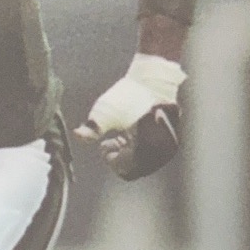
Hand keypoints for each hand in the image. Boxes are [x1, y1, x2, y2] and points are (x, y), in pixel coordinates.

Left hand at [76, 52, 185, 179]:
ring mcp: (169, 146)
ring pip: (144, 161)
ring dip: (129, 153)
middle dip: (120, 157)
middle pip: (136, 168)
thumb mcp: (106, 112)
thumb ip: (92, 129)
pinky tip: (128, 134)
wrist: (152, 78)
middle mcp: (163, 151)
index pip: (127, 171)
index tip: (104, 145)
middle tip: (109, 142)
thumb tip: (78, 135)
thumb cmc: (128, 95)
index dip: (112, 161)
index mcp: (148, 149)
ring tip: (118, 136)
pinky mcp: (171, 139)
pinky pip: (153, 153)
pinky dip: (139, 148)